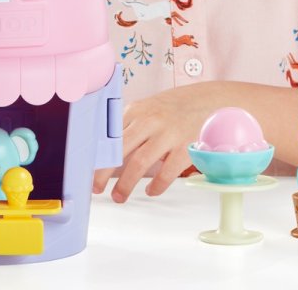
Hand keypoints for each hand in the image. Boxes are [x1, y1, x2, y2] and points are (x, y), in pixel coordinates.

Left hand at [92, 82, 232, 201]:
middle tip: (96, 188)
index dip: (96, 155)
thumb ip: (128, 125)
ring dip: (126, 184)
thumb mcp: (148, 108)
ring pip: (139, 163)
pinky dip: (156, 186)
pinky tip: (151, 191)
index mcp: (137, 110)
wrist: (211, 101)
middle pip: (119, 149)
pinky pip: (166, 172)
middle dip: (103, 172)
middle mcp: (150, 120)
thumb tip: (103, 150)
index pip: (109, 135)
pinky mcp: (185, 147)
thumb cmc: (174, 108)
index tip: (86, 171)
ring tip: (119, 197)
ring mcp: (168, 134)